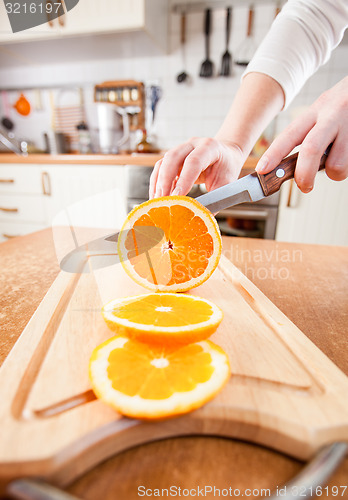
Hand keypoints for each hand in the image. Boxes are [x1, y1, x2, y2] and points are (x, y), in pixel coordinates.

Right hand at [149, 138, 244, 197]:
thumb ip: (214, 199)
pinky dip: (156, 184)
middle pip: (172, 158)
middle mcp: (193, 144)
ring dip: (157, 184)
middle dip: (165, 181)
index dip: (184, 180)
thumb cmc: (226, 169)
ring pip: (163, 163)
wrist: (225, 154)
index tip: (176, 198)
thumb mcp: (226, 184)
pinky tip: (157, 198)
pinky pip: (160, 168)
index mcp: (210, 147)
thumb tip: (202, 219)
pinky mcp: (172, 157)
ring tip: (157, 203)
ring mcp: (181, 148)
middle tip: (162, 202)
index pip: (194, 162)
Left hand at [256, 76, 347, 192]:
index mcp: (315, 111)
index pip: (290, 134)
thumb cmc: (344, 106)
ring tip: (339, 163)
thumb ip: (309, 134)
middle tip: (304, 186)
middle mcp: (331, 116)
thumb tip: (293, 167)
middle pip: (311, 149)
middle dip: (304, 173)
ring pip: (337, 164)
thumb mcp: (323, 111)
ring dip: (335, 173)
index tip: (262, 169)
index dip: (274, 154)